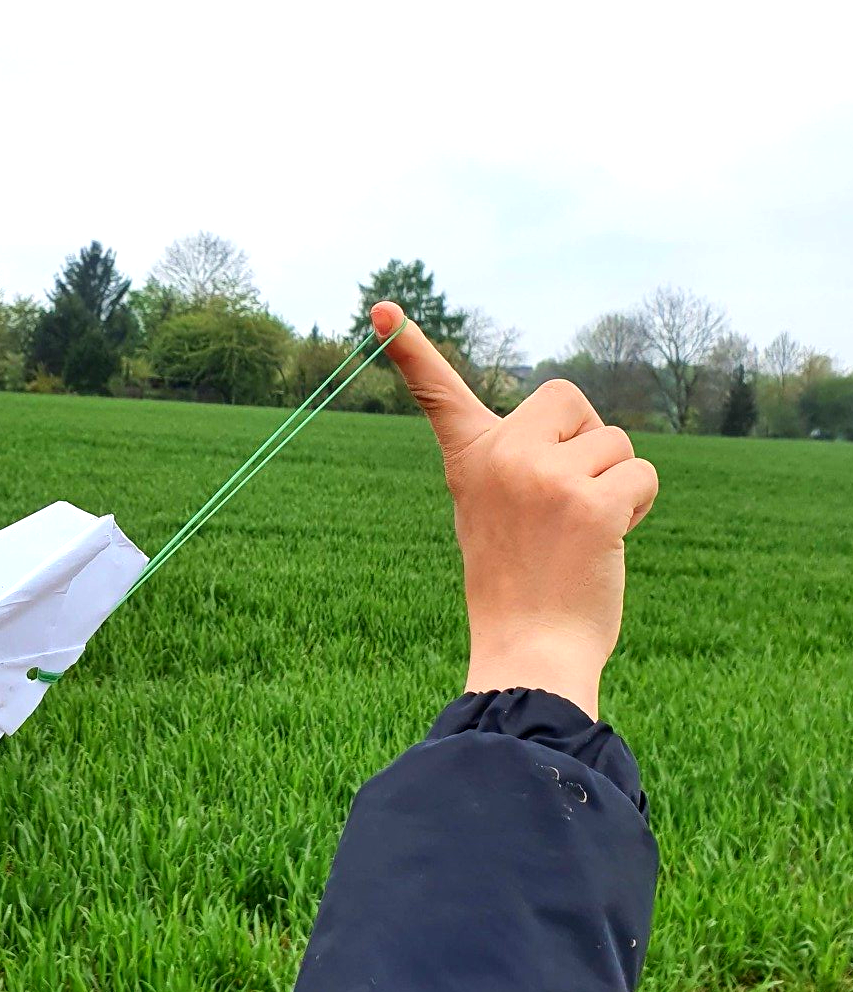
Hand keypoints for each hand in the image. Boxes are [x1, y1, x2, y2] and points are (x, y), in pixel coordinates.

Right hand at [372, 301, 657, 718]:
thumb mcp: (492, 509)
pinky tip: (604, 543)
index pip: (437, 393)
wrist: (529, 648)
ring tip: (578, 533)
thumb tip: (576, 420)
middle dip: (584, 441)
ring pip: (614, 441)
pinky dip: (637, 508)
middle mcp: (500, 457)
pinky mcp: (589, 501)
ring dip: (612, 483)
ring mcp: (543, 476)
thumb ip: (519, 459)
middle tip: (561, 502)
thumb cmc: (517, 583)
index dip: (410, 349)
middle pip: (568, 400)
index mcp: (469, 459)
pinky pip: (641, 474)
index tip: (383, 309)